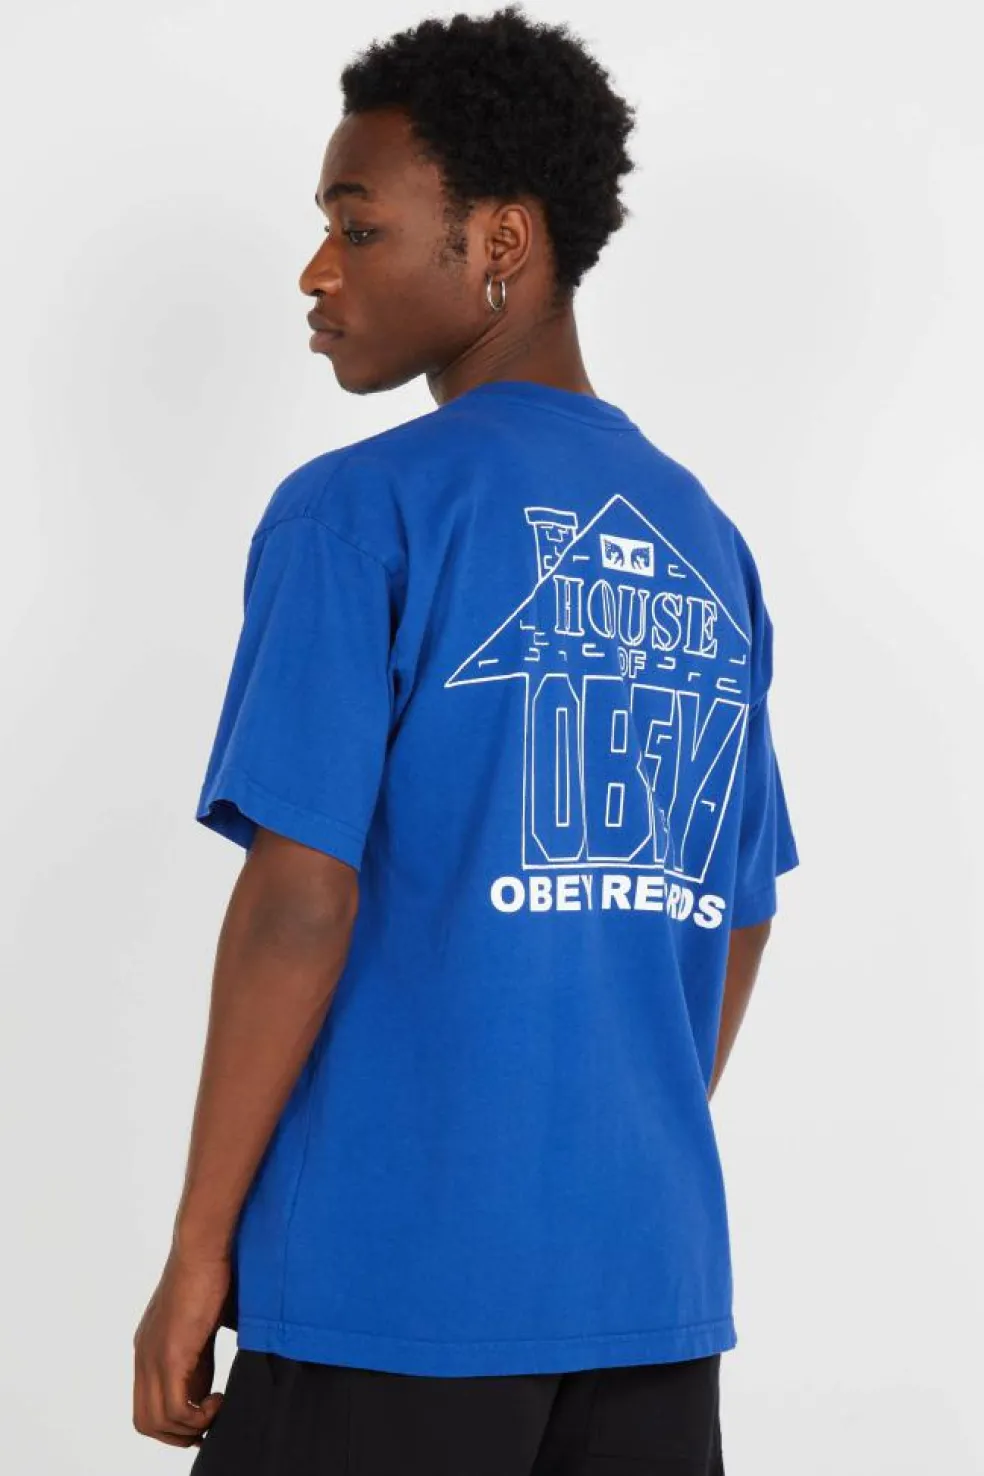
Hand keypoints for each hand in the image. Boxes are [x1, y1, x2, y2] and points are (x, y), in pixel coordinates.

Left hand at [132, 1246, 230, 1446]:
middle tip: (210, 1423)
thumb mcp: (203, 1327)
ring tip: (218, 1407)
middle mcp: (144, 1356)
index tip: (204, 1416)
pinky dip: (198, 1417)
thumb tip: (211, 1389)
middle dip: (179, 1434)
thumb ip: (200, 1358)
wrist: (205, 1246)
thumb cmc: (212, 1274)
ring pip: (156, 1422)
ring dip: (190, 1428)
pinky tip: (219, 1398)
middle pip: (145, 1421)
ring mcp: (153, 1357)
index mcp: (149, 1348)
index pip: (149, 1404)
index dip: (175, 1421)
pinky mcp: (170, 1355)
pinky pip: (174, 1410)